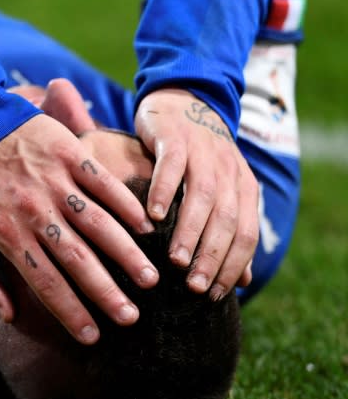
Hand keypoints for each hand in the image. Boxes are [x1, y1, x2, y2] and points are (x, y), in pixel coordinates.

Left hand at [0, 80, 158, 344]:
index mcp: (8, 234)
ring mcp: (55, 182)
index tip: (93, 337)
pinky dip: (126, 205)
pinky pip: (104, 184)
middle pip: (77, 260)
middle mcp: (35, 211)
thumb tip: (9, 316)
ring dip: (125, 254)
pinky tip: (147, 227)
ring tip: (149, 280)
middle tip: (131, 319)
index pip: (45, 282)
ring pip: (98, 224)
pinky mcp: (70, 154)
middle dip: (105, 293)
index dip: (70, 312)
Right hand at [134, 88, 256, 298]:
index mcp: (243, 186)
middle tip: (195, 287)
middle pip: (227, 218)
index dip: (233, 266)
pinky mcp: (176, 135)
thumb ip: (227, 232)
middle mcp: (228, 169)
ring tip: (175, 261)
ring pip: (203, 195)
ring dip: (190, 231)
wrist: (182, 101)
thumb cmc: (195, 158)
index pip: (246, 233)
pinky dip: (164, 191)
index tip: (214, 296)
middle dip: (212, 256)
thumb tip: (242, 281)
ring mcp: (203, 150)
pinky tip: (152, 216)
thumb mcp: (218, 192)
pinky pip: (172, 165)